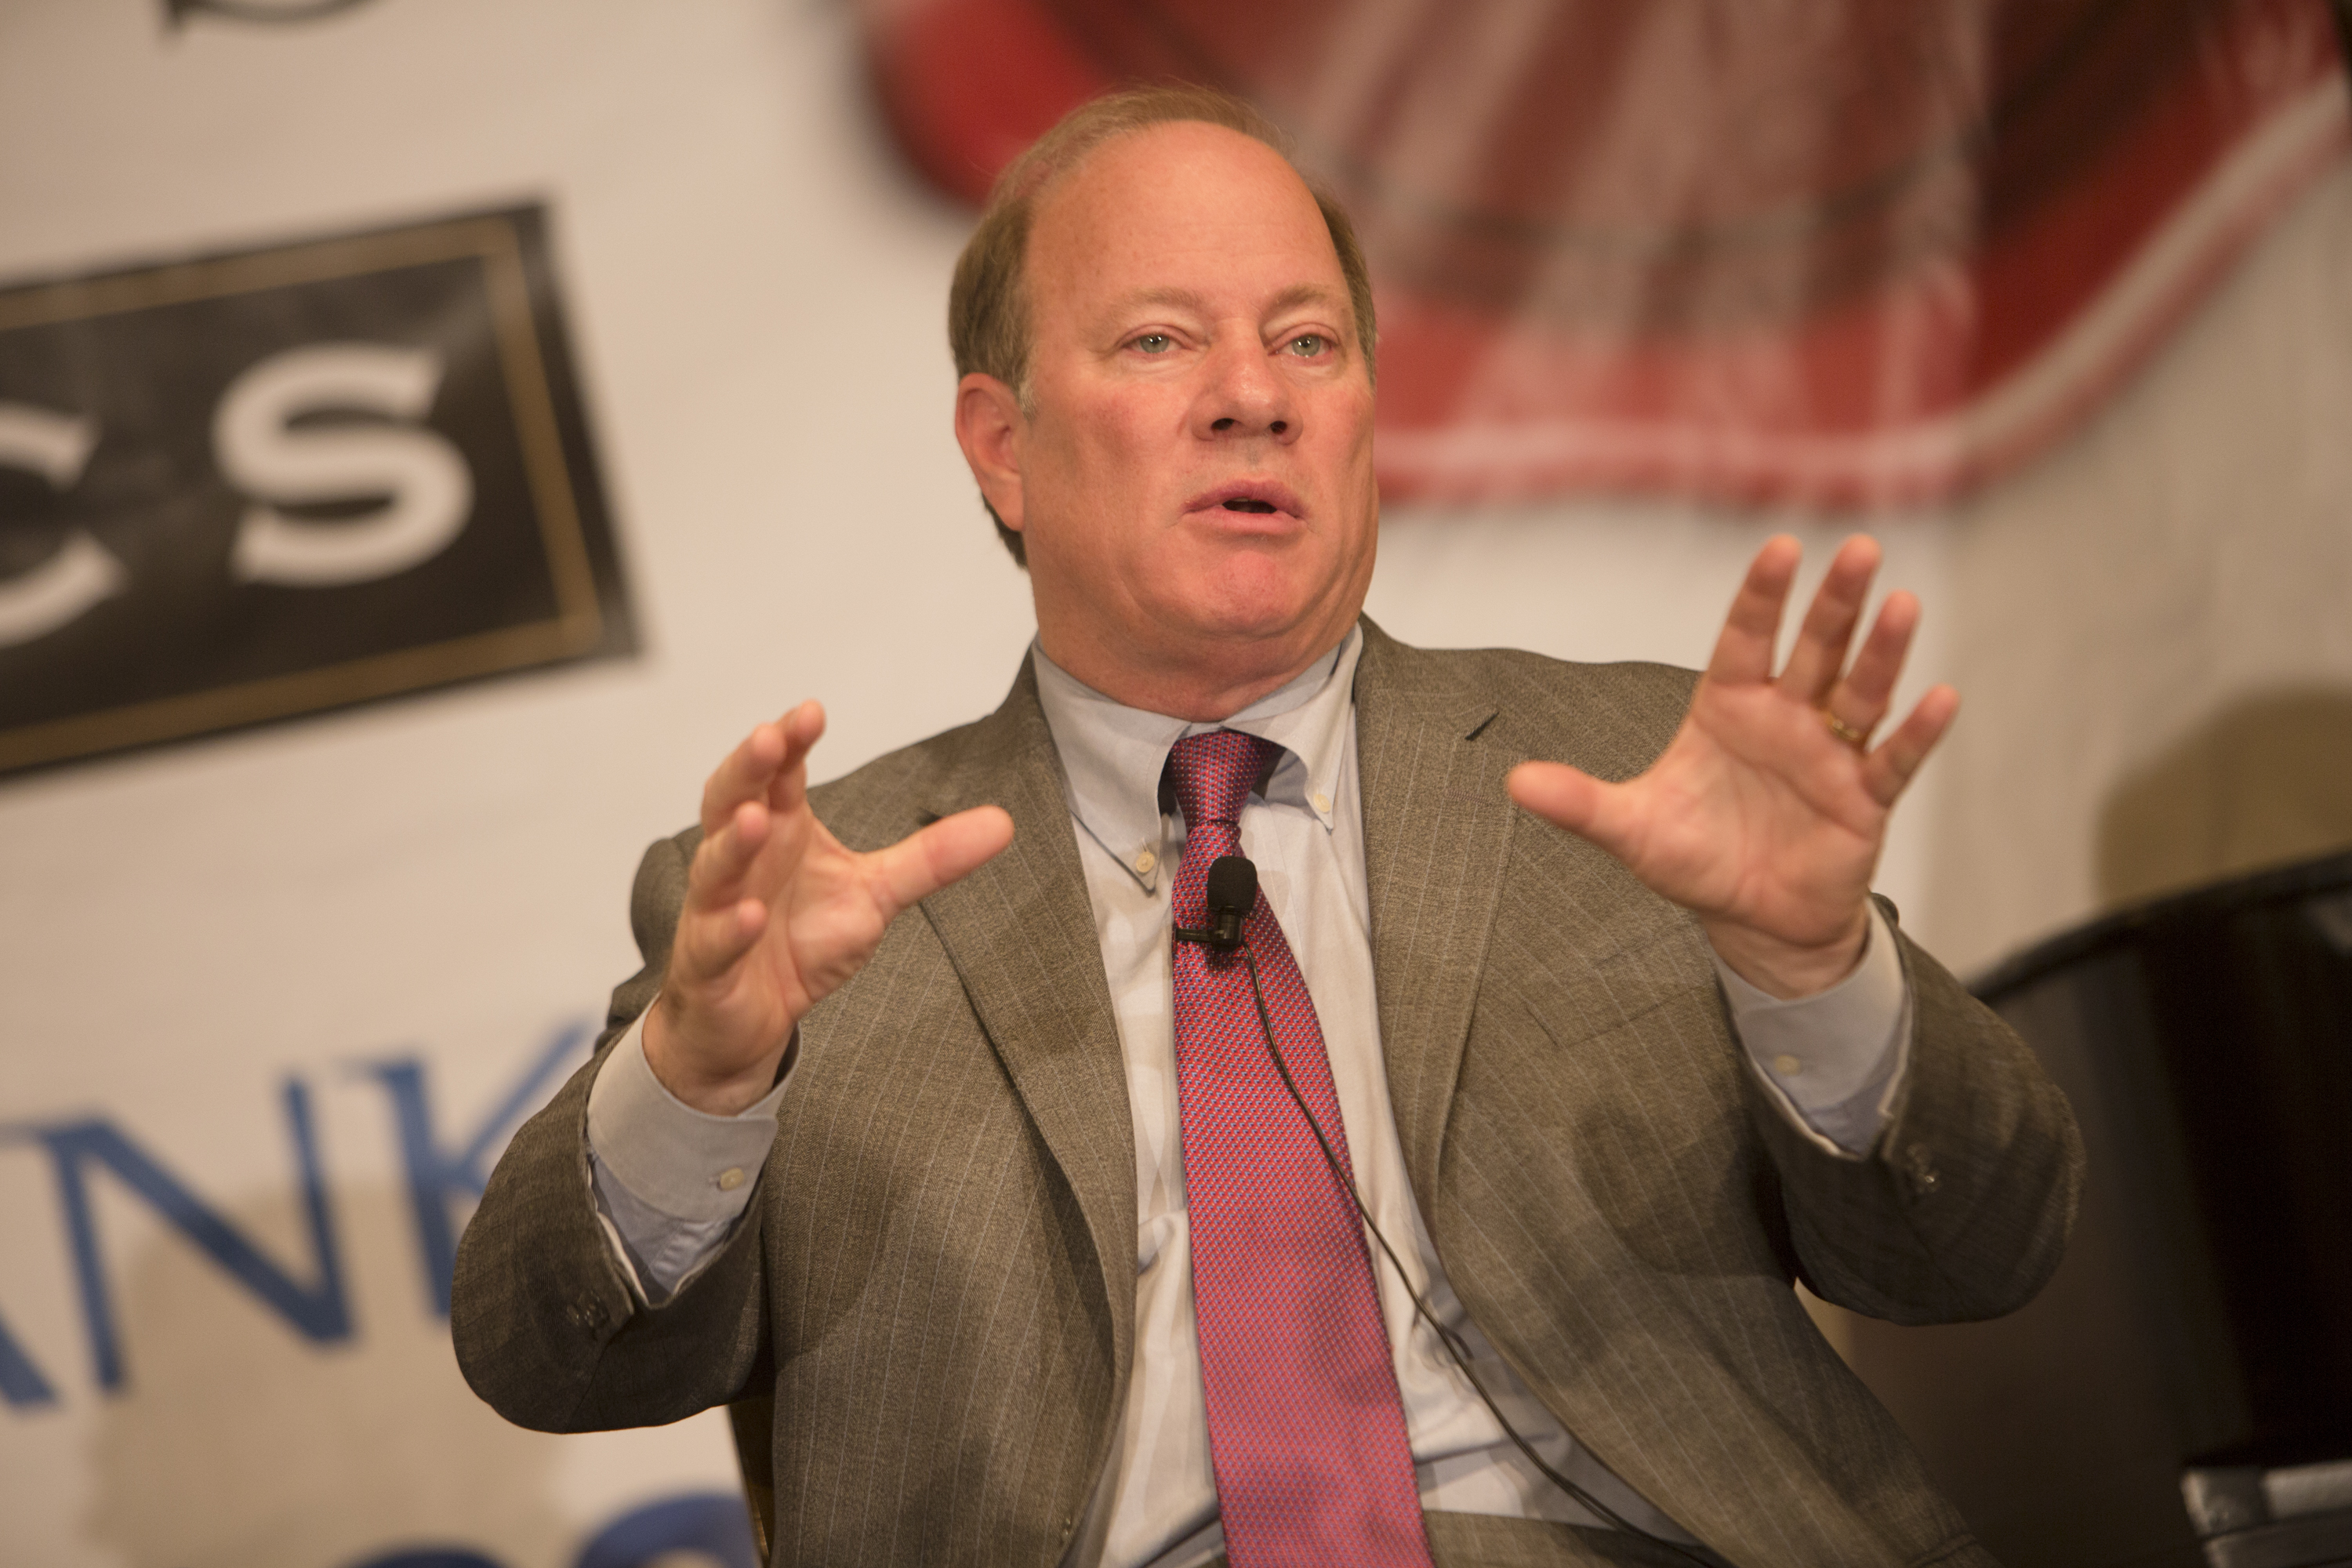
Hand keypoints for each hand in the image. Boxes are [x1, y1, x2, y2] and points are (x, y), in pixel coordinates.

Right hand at [644, 701, 1014, 1112]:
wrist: (751, 1020)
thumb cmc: (800, 942)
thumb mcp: (875, 894)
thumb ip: (931, 857)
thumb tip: (1004, 822)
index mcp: (780, 830)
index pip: (777, 774)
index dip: (789, 742)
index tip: (813, 711)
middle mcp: (742, 861)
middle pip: (729, 801)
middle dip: (747, 769)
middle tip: (767, 737)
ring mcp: (717, 911)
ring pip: (714, 868)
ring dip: (732, 844)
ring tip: (756, 819)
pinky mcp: (710, 965)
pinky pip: (715, 942)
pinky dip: (732, 928)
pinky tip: (751, 915)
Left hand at [1507, 535, 1956, 998]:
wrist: (1753, 922)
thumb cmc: (1697, 860)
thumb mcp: (1633, 832)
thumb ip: (1581, 803)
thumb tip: (1514, 783)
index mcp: (1729, 709)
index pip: (1746, 639)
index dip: (1762, 596)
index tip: (1780, 548)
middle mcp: (1787, 719)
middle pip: (1816, 648)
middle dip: (1835, 602)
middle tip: (1858, 548)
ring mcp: (1830, 755)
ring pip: (1861, 691)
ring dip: (1883, 650)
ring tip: (1901, 603)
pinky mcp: (1864, 799)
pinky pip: (1894, 759)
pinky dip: (1917, 731)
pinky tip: (1940, 697)